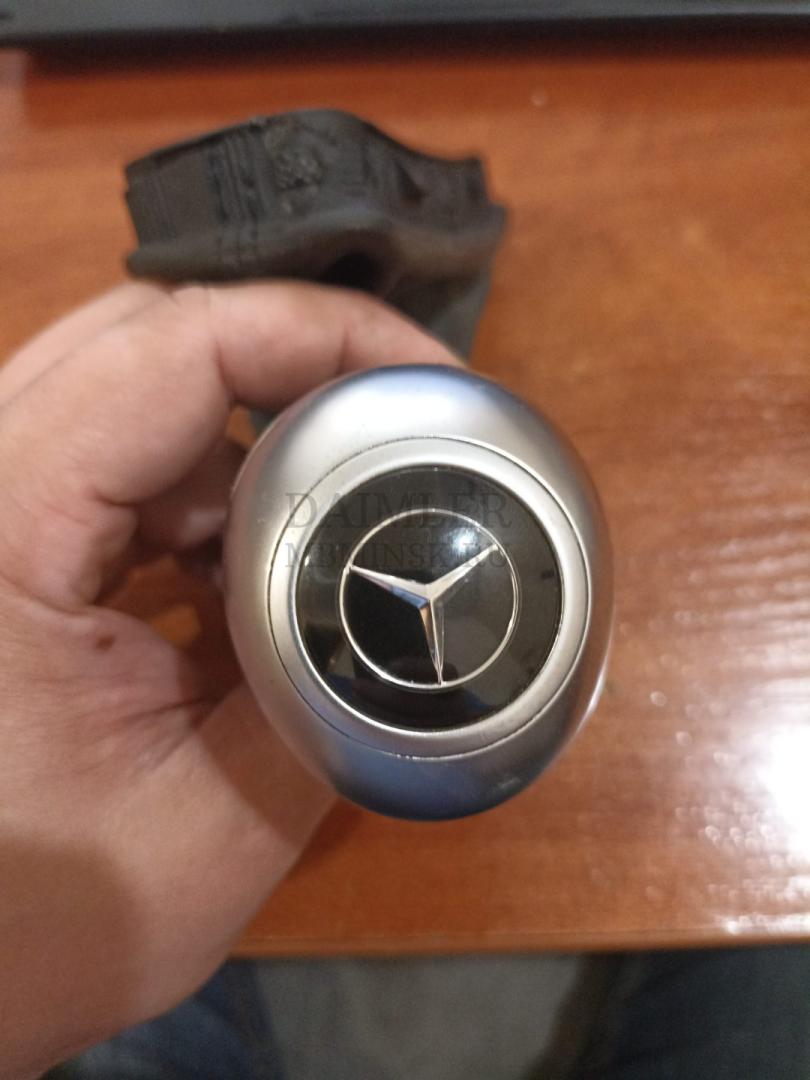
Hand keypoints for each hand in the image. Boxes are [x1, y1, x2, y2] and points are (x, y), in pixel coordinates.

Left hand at [0, 281, 454, 1078]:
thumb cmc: (30, 929)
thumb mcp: (210, 833)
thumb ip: (329, 704)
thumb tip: (421, 611)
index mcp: (0, 530)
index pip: (169, 352)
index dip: (317, 331)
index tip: (430, 378)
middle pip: (146, 337)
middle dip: (292, 363)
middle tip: (401, 424)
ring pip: (133, 394)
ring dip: (250, 440)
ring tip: (333, 519)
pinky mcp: (6, 541)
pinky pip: (119, 465)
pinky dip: (206, 494)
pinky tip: (251, 572)